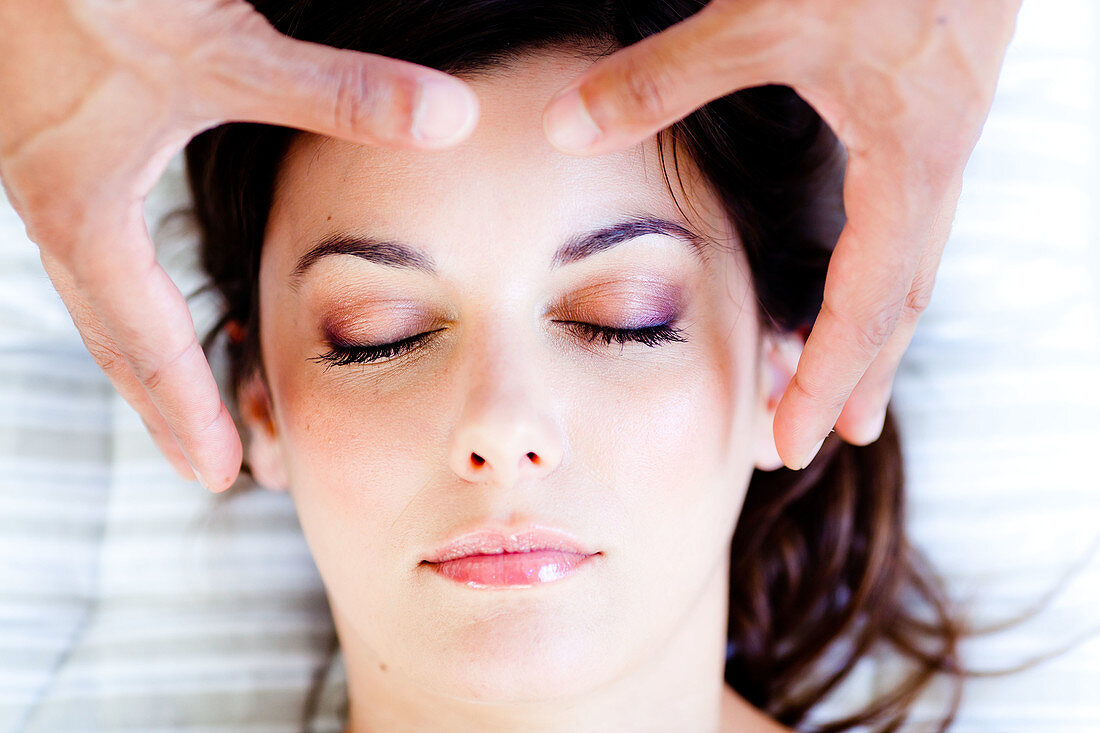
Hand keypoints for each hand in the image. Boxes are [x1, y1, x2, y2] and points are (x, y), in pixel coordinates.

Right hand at [0, 0, 477, 489]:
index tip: (219, 476)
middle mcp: (55, 210)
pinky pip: (95, 256)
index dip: (186, 413)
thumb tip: (450, 121)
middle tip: (207, 467)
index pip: (146, 345)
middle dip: (161, 407)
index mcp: (86, 214)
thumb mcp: (222, 46)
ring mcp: (49, 180)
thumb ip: (338, 89)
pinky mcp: (58, 146)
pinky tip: (154, 296)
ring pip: (100, 302)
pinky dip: (130, 300)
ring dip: (143, 360)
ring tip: (181, 404)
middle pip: (114, 341)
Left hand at [542, 0, 1021, 468]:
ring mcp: (937, 147)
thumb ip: (663, 77)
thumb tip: (564, 127)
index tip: (792, 441)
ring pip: (909, 267)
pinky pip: (905, 226)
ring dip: (877, 333)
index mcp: (909, 163)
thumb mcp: (767, 15)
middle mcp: (933, 169)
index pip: (868, 304)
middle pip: (901, 302)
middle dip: (862, 375)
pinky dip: (876, 274)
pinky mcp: (927, 120)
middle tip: (828, 439)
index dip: (829, 377)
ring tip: (851, 390)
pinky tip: (853, 281)